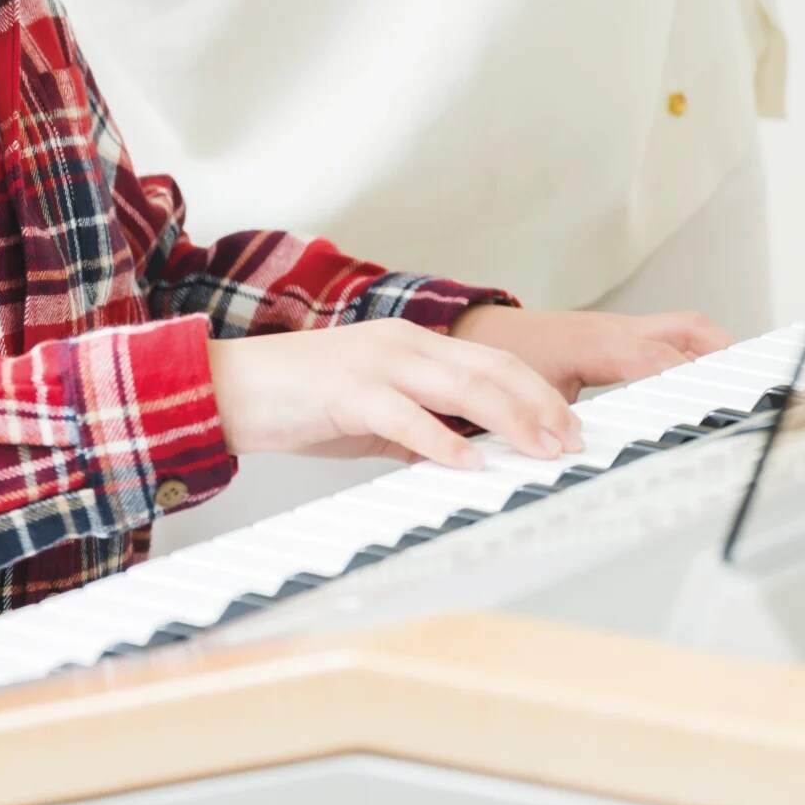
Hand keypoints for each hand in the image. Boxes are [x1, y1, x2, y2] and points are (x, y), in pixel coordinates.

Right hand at [205, 319, 583, 468]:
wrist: (231, 388)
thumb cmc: (301, 401)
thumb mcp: (374, 411)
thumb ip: (420, 426)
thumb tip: (468, 456)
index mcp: (412, 343)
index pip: (492, 360)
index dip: (538, 391)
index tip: (570, 423)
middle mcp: (402, 343)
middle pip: (491, 369)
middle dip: (540, 406)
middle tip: (573, 441)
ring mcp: (376, 364)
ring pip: (461, 386)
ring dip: (510, 421)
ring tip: (541, 450)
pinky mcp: (347, 392)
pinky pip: (406, 417)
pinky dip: (444, 441)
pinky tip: (471, 462)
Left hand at [448, 303, 731, 401]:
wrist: (485, 332)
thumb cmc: (505, 360)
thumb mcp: (529, 393)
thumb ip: (556, 420)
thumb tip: (577, 451)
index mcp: (596, 343)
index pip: (656, 358)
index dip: (688, 378)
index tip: (716, 400)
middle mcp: (616, 330)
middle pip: (687, 330)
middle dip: (723, 356)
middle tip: (749, 388)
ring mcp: (622, 328)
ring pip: (685, 329)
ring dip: (714, 352)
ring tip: (740, 387)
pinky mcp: (622, 335)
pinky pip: (670, 337)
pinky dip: (694, 354)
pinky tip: (703, 382)